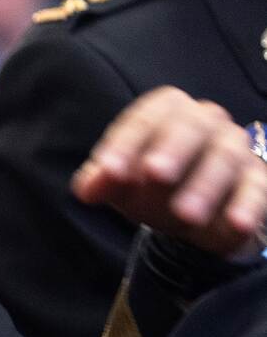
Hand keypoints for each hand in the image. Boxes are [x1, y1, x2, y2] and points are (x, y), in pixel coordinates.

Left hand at [72, 87, 266, 256]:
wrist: (194, 217)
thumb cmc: (152, 189)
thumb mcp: (122, 187)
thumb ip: (102, 183)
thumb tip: (86, 189)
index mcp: (167, 113)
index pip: (147, 118)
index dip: (127, 143)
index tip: (110, 172)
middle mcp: (205, 122)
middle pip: (192, 126)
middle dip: (172, 150)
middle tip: (155, 175)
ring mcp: (235, 148)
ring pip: (224, 157)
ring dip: (205, 185)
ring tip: (186, 214)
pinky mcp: (256, 179)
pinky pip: (256, 187)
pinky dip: (247, 205)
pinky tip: (235, 224)